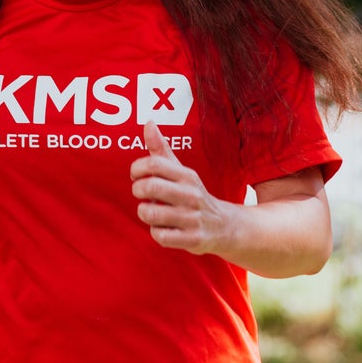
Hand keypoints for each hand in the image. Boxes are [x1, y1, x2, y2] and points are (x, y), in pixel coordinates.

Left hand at [129, 121, 228, 254]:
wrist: (225, 227)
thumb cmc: (193, 195)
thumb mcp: (181, 172)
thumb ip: (161, 149)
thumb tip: (148, 123)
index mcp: (186, 176)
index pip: (154, 164)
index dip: (137, 168)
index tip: (136, 175)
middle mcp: (190, 195)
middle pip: (150, 187)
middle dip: (137, 190)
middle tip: (141, 193)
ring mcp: (192, 218)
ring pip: (151, 214)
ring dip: (145, 213)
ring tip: (152, 211)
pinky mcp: (192, 239)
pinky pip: (160, 236)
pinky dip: (156, 233)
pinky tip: (163, 228)